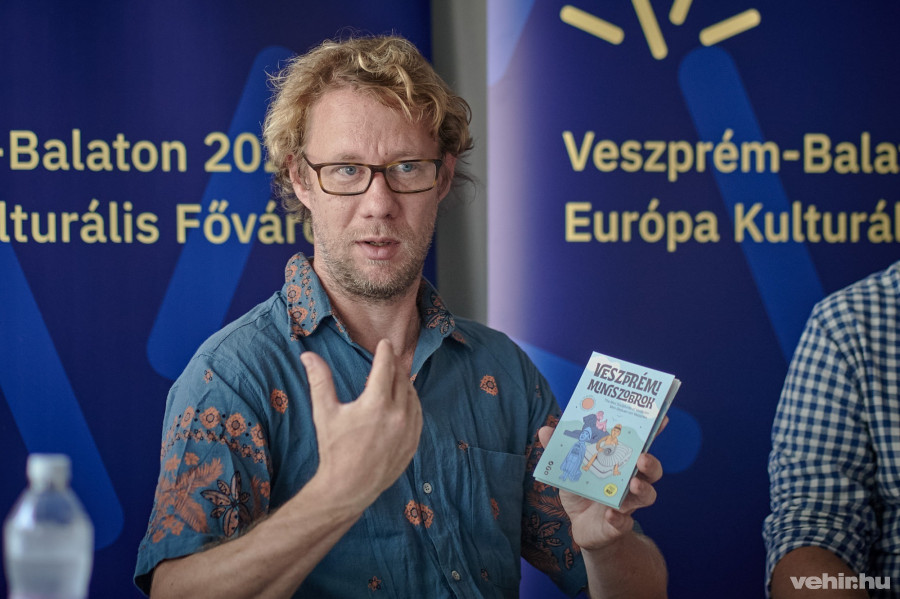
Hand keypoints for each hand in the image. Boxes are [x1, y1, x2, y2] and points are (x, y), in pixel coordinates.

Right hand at [301, 339, 422, 510]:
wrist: (348, 488)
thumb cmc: (334, 450)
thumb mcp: (325, 413)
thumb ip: (320, 381)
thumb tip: (307, 355)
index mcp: (376, 404)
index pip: (386, 367)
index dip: (385, 352)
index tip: (385, 343)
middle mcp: (397, 415)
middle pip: (402, 379)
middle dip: (395, 365)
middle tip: (390, 357)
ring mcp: (408, 430)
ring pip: (413, 396)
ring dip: (405, 383)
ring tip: (397, 376)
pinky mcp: (413, 443)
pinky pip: (418, 414)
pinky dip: (412, 403)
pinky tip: (405, 400)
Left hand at [537, 424, 663, 550]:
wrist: (581, 525)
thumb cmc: (582, 490)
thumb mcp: (569, 468)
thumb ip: (559, 449)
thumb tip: (545, 430)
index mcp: (621, 462)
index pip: (641, 445)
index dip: (653, 432)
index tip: (661, 419)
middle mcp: (630, 481)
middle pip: (651, 470)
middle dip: (650, 463)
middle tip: (642, 458)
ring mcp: (628, 503)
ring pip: (647, 496)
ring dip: (643, 490)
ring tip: (633, 485)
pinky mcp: (619, 524)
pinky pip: (624, 522)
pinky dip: (619, 518)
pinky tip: (611, 513)